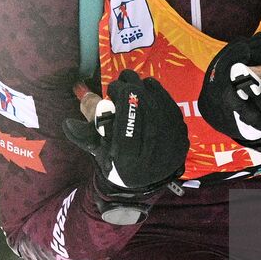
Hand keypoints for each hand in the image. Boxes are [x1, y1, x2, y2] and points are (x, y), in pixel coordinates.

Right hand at [64, 70, 188, 222]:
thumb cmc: (116, 162)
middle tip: (122, 79)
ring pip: (161, 106)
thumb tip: (77, 106)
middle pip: (145, 110)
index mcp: (129, 161)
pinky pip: (172, 108)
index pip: (127, 121)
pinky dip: (160, 93)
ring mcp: (172, 147)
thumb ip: (85, 129)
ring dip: (146, 87)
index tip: (112, 88)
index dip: (120, 98)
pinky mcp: (183, 138)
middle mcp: (153, 156)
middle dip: (133, 87)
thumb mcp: (98, 149)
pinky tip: (149, 87)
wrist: (144, 180)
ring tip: (133, 82)